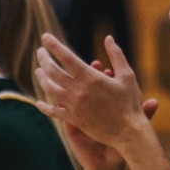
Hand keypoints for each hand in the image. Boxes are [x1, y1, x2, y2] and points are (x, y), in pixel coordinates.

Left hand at [34, 34, 157, 156]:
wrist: (128, 133)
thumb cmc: (130, 103)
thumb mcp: (127, 75)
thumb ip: (116, 55)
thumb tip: (108, 38)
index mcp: (91, 78)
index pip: (66, 57)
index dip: (54, 46)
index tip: (45, 37)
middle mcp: (78, 91)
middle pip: (53, 71)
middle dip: (44, 59)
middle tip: (40, 52)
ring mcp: (73, 106)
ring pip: (50, 89)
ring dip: (42, 78)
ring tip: (38, 71)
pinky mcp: (73, 119)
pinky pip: (54, 112)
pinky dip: (44, 107)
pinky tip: (38, 102)